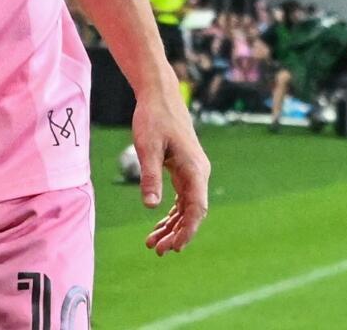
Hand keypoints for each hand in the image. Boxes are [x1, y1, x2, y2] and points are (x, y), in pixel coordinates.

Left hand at [133, 94, 209, 255]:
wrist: (160, 95)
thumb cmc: (154, 118)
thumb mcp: (148, 148)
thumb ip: (150, 177)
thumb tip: (151, 207)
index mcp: (195, 169)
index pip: (197, 209)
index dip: (187, 231)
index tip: (173, 247)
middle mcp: (199, 173)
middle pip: (192, 212)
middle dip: (177, 233)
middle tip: (157, 250)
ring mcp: (193, 172)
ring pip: (186, 207)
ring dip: (172, 226)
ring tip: (153, 243)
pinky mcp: (184, 169)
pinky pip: (181, 198)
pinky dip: (171, 213)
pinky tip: (159, 225)